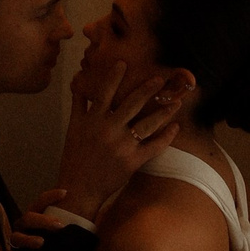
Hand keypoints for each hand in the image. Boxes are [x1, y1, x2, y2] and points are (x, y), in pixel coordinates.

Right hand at [0, 194, 67, 250]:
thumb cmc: (49, 249)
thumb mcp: (57, 235)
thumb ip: (65, 225)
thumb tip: (86, 212)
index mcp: (33, 218)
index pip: (40, 202)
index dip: (50, 196)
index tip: (65, 193)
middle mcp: (22, 228)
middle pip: (28, 218)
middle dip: (43, 221)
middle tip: (60, 226)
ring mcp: (15, 243)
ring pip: (18, 237)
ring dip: (29, 239)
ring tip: (41, 242)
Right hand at [56, 65, 193, 219]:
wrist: (80, 188)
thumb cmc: (75, 157)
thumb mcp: (73, 128)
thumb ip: (79, 105)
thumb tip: (78, 82)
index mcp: (93, 120)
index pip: (104, 92)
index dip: (114, 76)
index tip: (124, 63)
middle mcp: (108, 130)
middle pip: (132, 104)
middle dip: (147, 89)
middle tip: (160, 78)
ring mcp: (122, 145)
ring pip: (148, 123)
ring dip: (164, 111)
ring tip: (176, 102)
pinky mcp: (133, 161)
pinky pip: (154, 146)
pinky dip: (167, 136)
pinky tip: (176, 127)